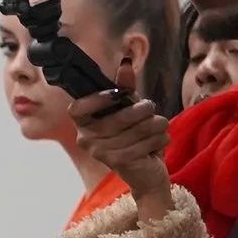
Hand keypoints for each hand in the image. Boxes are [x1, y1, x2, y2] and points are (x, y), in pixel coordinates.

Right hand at [70, 88, 173, 209]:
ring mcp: (101, 152)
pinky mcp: (119, 162)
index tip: (119, 94)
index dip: (97, 99)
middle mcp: (86, 139)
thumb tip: (125, 64)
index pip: (76, 109)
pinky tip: (160, 139)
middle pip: (118, 117)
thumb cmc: (134, 136)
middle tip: (151, 107)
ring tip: (160, 125)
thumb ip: (125, 87)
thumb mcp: (129, 108)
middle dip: (142, 109)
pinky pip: (146, 141)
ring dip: (156, 124)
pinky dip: (160, 138)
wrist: (145, 173)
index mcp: (83, 124)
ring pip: (138, 129)